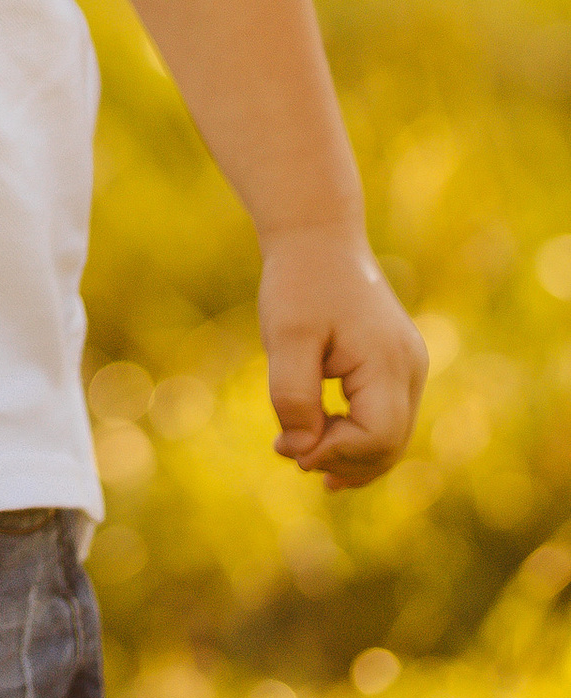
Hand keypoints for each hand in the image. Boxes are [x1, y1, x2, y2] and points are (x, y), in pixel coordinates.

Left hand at [261, 228, 425, 486]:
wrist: (318, 236)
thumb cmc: (299, 282)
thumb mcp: (286, 337)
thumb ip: (293, 398)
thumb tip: (304, 453)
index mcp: (389, 361)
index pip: (376, 438)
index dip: (334, 453)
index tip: (286, 445)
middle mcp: (411, 370)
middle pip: (388, 447)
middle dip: (340, 461)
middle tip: (287, 450)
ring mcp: (410, 369)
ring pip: (390, 440)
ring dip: (349, 456)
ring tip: (302, 458)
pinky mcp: (398, 367)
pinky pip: (385, 420)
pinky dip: (357, 440)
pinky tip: (324, 451)